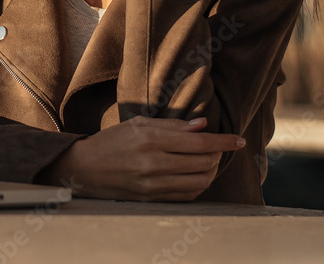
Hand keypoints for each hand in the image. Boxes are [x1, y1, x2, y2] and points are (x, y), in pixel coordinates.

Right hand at [37, 117, 244, 200]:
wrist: (84, 169)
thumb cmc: (111, 141)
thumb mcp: (137, 124)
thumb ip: (171, 125)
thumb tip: (202, 125)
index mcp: (150, 140)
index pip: (198, 142)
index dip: (223, 141)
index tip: (238, 140)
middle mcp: (153, 164)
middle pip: (203, 162)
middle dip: (217, 154)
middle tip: (217, 146)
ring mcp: (153, 185)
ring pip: (199, 181)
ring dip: (211, 171)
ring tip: (208, 160)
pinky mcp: (152, 199)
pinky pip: (187, 195)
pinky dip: (198, 185)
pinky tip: (195, 174)